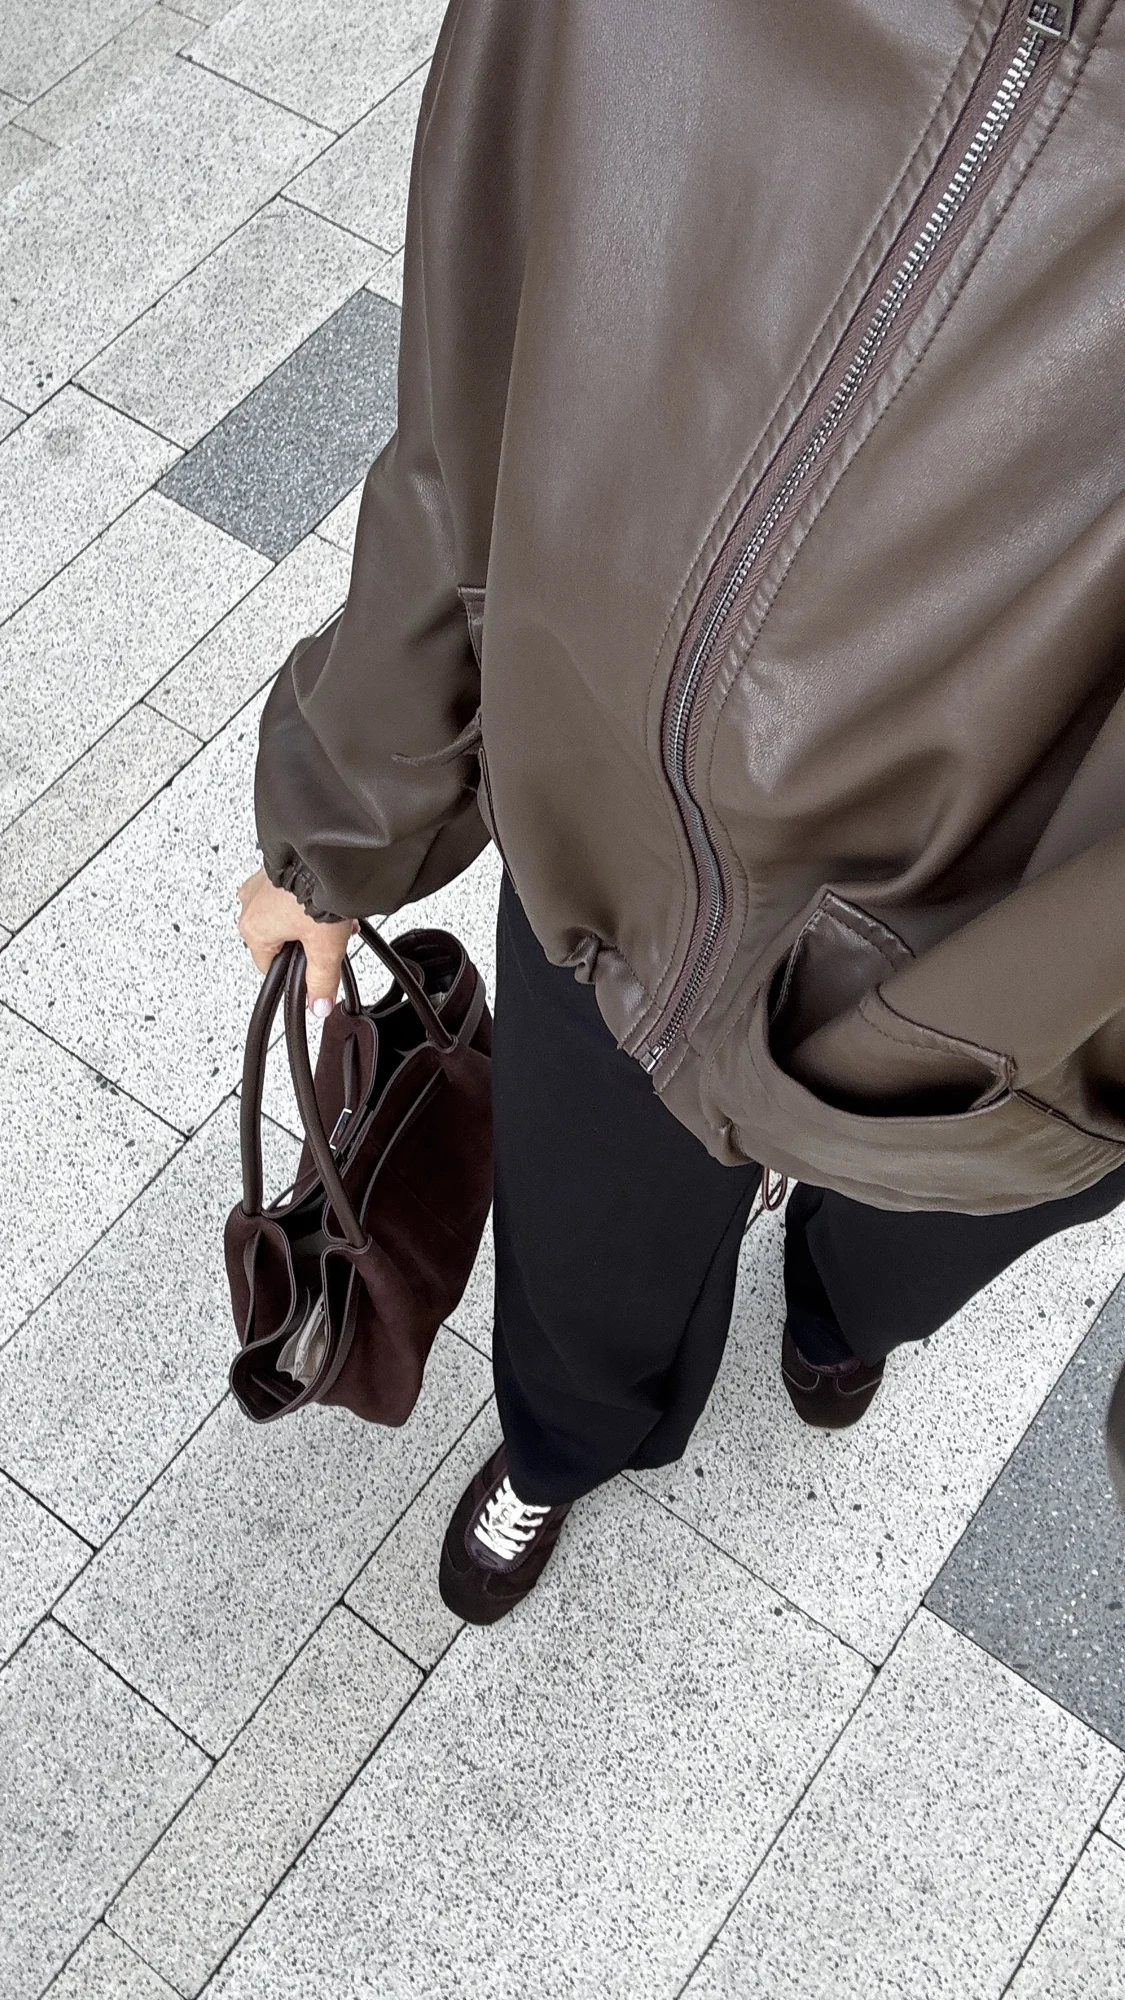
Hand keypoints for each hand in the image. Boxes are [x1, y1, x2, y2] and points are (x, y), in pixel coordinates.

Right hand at [236, 868, 356, 1015]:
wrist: (327, 853)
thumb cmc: (318, 893)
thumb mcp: (325, 948)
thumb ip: (321, 982)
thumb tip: (319, 1006)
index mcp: (253, 930)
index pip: (269, 968)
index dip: (293, 971)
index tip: (311, 967)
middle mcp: (249, 905)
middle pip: (278, 940)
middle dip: (305, 941)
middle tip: (328, 937)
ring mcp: (259, 883)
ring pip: (284, 914)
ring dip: (307, 918)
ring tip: (331, 917)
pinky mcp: (274, 865)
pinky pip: (287, 891)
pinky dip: (305, 896)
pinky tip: (326, 896)